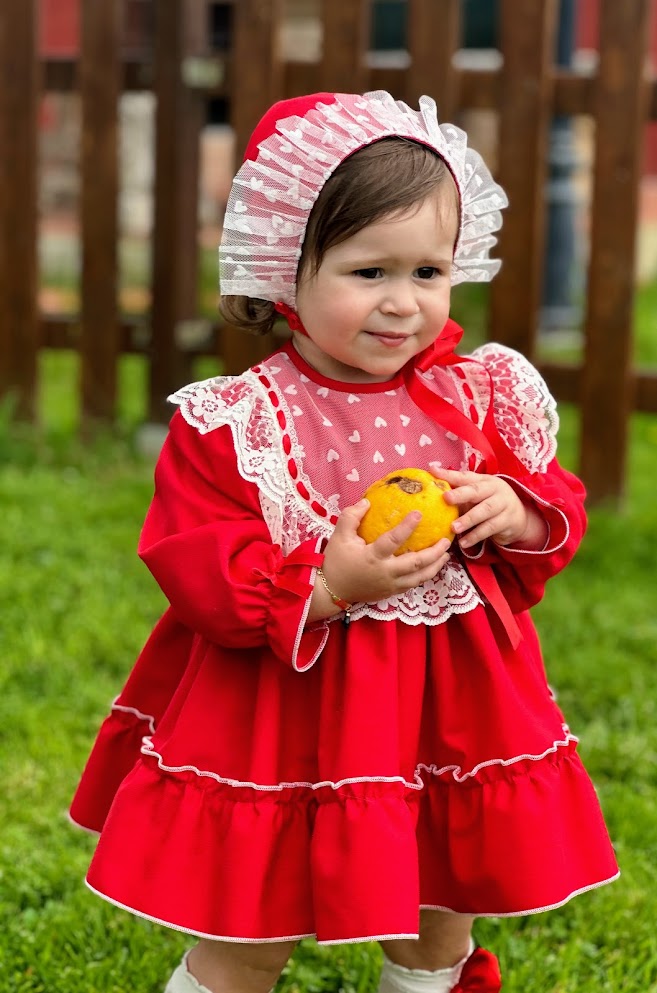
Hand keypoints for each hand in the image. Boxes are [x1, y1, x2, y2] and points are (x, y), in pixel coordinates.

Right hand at [307, 498, 451, 621]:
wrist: (332, 591)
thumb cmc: (336, 561)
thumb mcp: (339, 536)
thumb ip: (352, 517)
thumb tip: (367, 502)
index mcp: (373, 557)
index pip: (393, 540)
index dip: (407, 527)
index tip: (419, 513)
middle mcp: (385, 573)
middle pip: (416, 563)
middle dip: (434, 552)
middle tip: (446, 540)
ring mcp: (390, 585)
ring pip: (420, 577)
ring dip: (435, 566)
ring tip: (446, 554)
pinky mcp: (391, 593)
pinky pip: (413, 584)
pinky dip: (425, 575)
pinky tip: (431, 566)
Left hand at [430, 466, 547, 549]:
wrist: (518, 517)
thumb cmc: (488, 504)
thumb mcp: (476, 497)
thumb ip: (459, 495)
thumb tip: (430, 496)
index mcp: (482, 480)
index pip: (464, 476)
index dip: (448, 474)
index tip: (432, 471)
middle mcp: (494, 489)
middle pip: (476, 491)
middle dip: (460, 494)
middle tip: (445, 498)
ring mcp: (503, 504)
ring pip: (484, 511)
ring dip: (468, 519)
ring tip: (453, 528)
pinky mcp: (508, 520)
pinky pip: (490, 528)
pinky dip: (476, 536)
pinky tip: (464, 543)